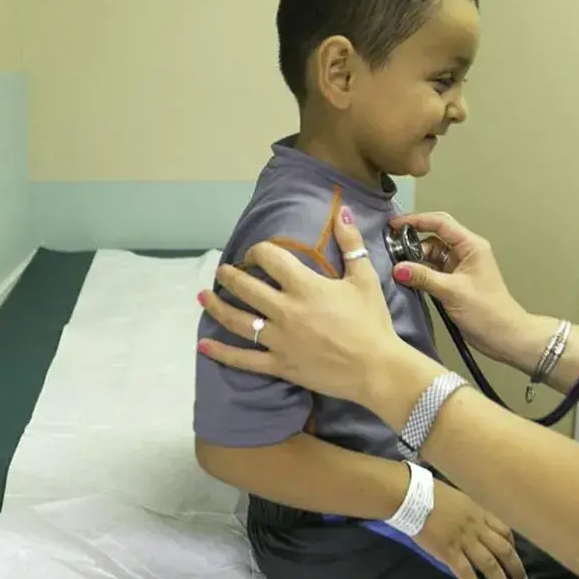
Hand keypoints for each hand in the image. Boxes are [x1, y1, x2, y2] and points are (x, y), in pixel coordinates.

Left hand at [197, 206, 437, 410]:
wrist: (376, 367)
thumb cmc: (372, 321)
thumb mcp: (365, 278)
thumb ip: (350, 244)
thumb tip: (342, 211)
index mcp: (305, 286)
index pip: (270, 258)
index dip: (258, 251)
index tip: (257, 254)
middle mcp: (285, 310)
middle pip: (246, 288)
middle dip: (230, 276)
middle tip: (223, 271)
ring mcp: (279, 340)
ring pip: (237, 321)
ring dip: (217, 306)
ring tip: (204, 297)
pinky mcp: (279, 364)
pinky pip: (243, 359)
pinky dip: (221, 352)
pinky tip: (203, 345)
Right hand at [393, 213, 534, 366]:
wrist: (503, 335)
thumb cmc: (488, 312)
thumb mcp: (452, 292)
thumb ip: (424, 278)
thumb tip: (398, 268)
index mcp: (471, 246)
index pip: (441, 223)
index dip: (417, 220)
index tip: (395, 224)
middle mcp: (466, 252)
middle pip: (434, 236)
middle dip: (413, 239)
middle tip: (390, 245)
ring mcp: (459, 267)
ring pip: (432, 254)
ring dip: (415, 258)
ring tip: (396, 266)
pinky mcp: (454, 282)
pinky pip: (433, 269)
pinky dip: (420, 271)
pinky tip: (406, 276)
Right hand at [419, 481, 526, 578]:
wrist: (414, 496)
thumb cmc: (432, 493)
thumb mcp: (459, 498)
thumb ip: (469, 513)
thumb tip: (471, 524)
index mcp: (480, 512)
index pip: (504, 530)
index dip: (512, 545)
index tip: (514, 555)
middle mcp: (477, 527)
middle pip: (504, 549)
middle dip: (516, 567)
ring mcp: (465, 541)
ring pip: (490, 565)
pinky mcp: (450, 553)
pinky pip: (467, 575)